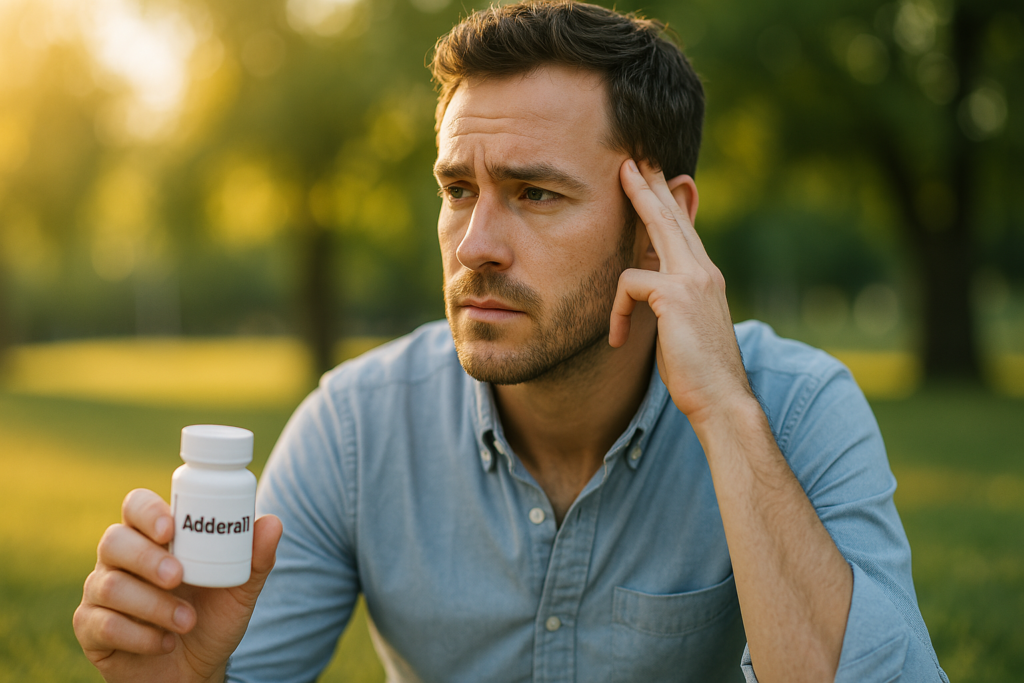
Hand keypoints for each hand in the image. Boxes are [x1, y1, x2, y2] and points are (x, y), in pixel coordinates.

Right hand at [73, 489, 281, 682]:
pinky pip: (100, 624)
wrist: (194, 670)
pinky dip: (138, 635)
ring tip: (187, 621)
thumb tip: (272, 522)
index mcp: (153, 538)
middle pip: (114, 540)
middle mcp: (120, 559)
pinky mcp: (90, 628)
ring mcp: (100, 593)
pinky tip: (165, 642)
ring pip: (108, 585)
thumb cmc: (212, 617)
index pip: (137, 506)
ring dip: (153, 605)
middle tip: (179, 577)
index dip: (148, 511)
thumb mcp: (240, 590)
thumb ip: (254, 558)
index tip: (171, 527)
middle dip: (147, 558)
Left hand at [609, 159, 752, 426]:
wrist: (722, 400)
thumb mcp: (681, 328)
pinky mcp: (675, 295)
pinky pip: (630, 283)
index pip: (683, 230)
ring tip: (621, 178)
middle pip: (673, 215)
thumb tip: (649, 290)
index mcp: (705, 278)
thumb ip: (669, 302)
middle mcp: (704, 271)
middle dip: (651, 183)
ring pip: (656, 227)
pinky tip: (617, 337)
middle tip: (632, 159)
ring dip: (634, 206)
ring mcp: (693, 279)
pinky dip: (617, 312)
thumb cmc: (697, 372)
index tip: (654, 179)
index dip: (667, 203)